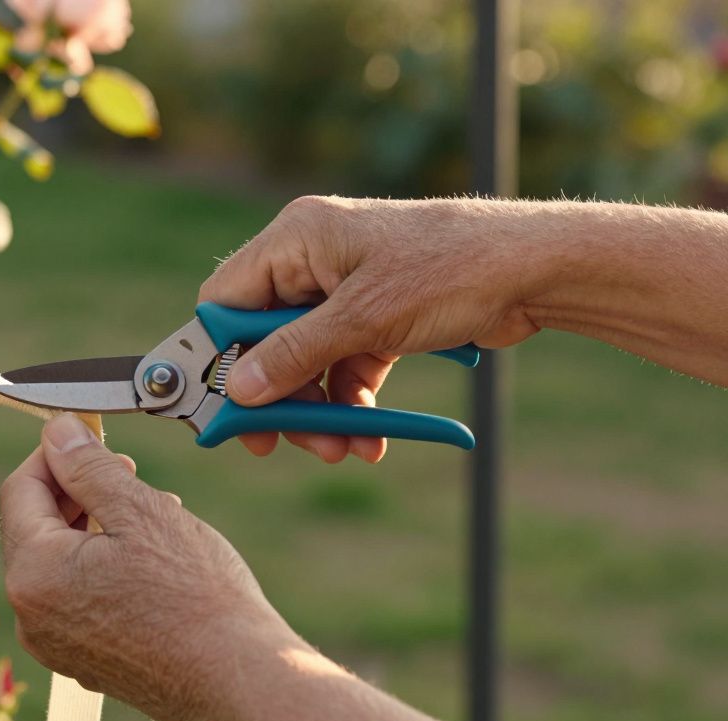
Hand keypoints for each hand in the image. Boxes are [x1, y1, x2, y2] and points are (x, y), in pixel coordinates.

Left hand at [0, 414, 294, 720]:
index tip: (86, 435)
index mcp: (35, 574)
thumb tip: (58, 433)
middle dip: (77, 491)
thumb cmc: (197, 597)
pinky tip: (149, 557)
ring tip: (150, 512)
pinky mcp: (84, 660)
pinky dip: (103, 566)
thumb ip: (88, 466)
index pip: (20, 490)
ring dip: (95, 526)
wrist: (238, 676)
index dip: (53, 454)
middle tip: (125, 469)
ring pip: (60, 561)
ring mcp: (56, 644)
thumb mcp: (140, 509)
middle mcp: (32, 616)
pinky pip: (78, 597)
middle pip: (36, 527)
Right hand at [199, 196, 548, 461]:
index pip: (225, 300)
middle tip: (273, 443)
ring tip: (340, 447)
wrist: (535, 271)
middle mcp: (313, 261)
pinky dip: (350, 403)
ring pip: (305, 362)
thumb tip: (238, 391)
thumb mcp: (363, 318)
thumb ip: (293, 355)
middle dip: (277, 395)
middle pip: (263, 339)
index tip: (218, 408)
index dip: (217, 356)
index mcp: (296, 239)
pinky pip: (342, 367)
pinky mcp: (376, 318)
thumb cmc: (450, 270)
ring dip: (316, 410)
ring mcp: (345, 291)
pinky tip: (369, 437)